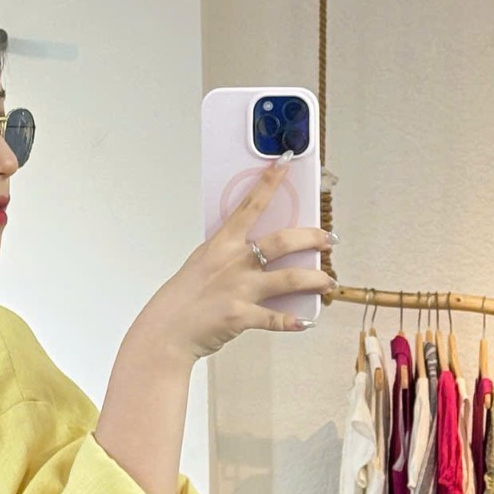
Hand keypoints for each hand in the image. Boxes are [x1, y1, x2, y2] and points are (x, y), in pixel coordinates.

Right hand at [131, 159, 335, 363]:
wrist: (165, 330)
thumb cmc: (183, 297)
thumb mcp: (203, 264)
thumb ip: (230, 255)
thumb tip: (257, 254)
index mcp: (222, 244)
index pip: (250, 205)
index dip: (269, 182)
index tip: (285, 162)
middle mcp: (234, 262)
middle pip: (284, 241)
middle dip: (312, 238)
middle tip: (328, 240)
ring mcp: (239, 288)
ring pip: (290, 278)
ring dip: (316, 279)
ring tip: (328, 282)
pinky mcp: (241, 315)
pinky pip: (275, 318)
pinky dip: (293, 322)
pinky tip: (305, 323)